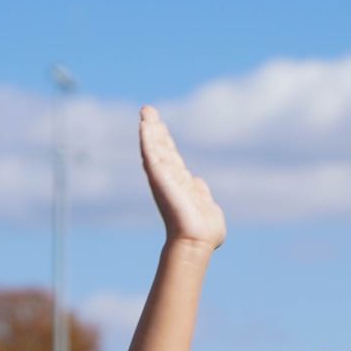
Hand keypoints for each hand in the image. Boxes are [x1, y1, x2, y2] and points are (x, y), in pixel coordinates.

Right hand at [139, 106, 224, 250]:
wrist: (198, 239)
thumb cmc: (205, 232)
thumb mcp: (206, 206)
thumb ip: (201, 194)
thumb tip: (198, 183)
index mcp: (181, 184)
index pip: (171, 158)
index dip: (165, 141)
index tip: (160, 126)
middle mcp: (169, 178)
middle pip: (160, 148)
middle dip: (154, 129)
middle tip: (148, 110)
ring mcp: (162, 177)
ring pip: (154, 147)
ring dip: (149, 128)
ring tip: (146, 111)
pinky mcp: (158, 176)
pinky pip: (150, 153)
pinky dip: (147, 138)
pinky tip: (144, 123)